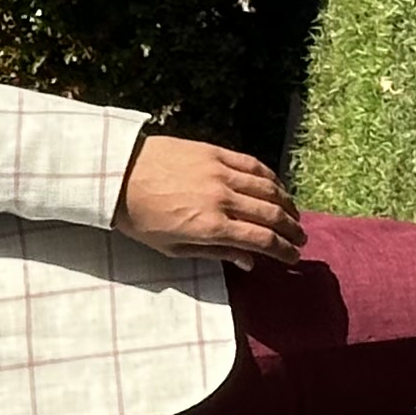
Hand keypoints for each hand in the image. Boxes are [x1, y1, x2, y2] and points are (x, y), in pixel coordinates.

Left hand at [114, 137, 304, 264]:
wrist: (115, 175)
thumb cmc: (139, 218)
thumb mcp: (172, 248)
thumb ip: (214, 254)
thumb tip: (249, 262)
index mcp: (211, 228)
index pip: (262, 240)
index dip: (284, 251)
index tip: (293, 257)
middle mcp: (222, 199)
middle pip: (272, 215)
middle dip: (292, 229)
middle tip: (300, 238)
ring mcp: (220, 172)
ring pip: (268, 187)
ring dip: (287, 203)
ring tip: (293, 215)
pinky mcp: (215, 152)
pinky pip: (253, 164)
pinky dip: (271, 177)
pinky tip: (276, 186)